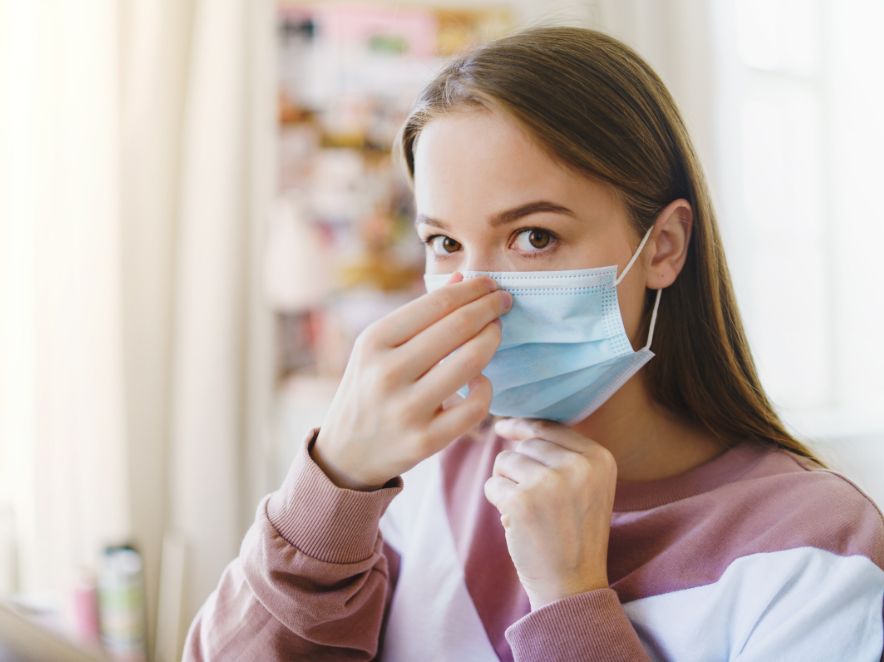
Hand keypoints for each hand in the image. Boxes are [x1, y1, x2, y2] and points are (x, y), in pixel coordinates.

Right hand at [312, 272, 512, 490]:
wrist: (346, 452)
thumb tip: (463, 279)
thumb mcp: (378, 346)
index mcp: (373, 341)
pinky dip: (486, 388)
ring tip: (495, 331)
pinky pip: (474, 408)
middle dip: (489, 307)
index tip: (489, 285)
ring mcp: (406, 409)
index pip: (437, 303)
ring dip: (492, 339)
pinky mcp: (426, 440)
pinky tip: (481, 379)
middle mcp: (387, 373)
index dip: (472, 290)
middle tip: (504, 301)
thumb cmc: (369, 387)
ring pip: (471, 362)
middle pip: (458, 327)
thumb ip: (419, 314)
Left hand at [484, 417, 616, 610]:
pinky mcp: (523, 501)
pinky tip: (516, 522)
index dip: (523, 426)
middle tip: (532, 500)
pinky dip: (497, 502)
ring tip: (526, 510)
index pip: (549, 427)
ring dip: (506, 484)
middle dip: (517, 467)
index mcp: (599, 458)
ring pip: (505, 461)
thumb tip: (513, 424)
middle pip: (525, 444)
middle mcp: (578, 466)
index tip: (504, 427)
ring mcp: (550, 482)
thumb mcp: (587, 486)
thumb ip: (562, 454)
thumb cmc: (573, 532)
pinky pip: (492, 485)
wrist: (572, 584)